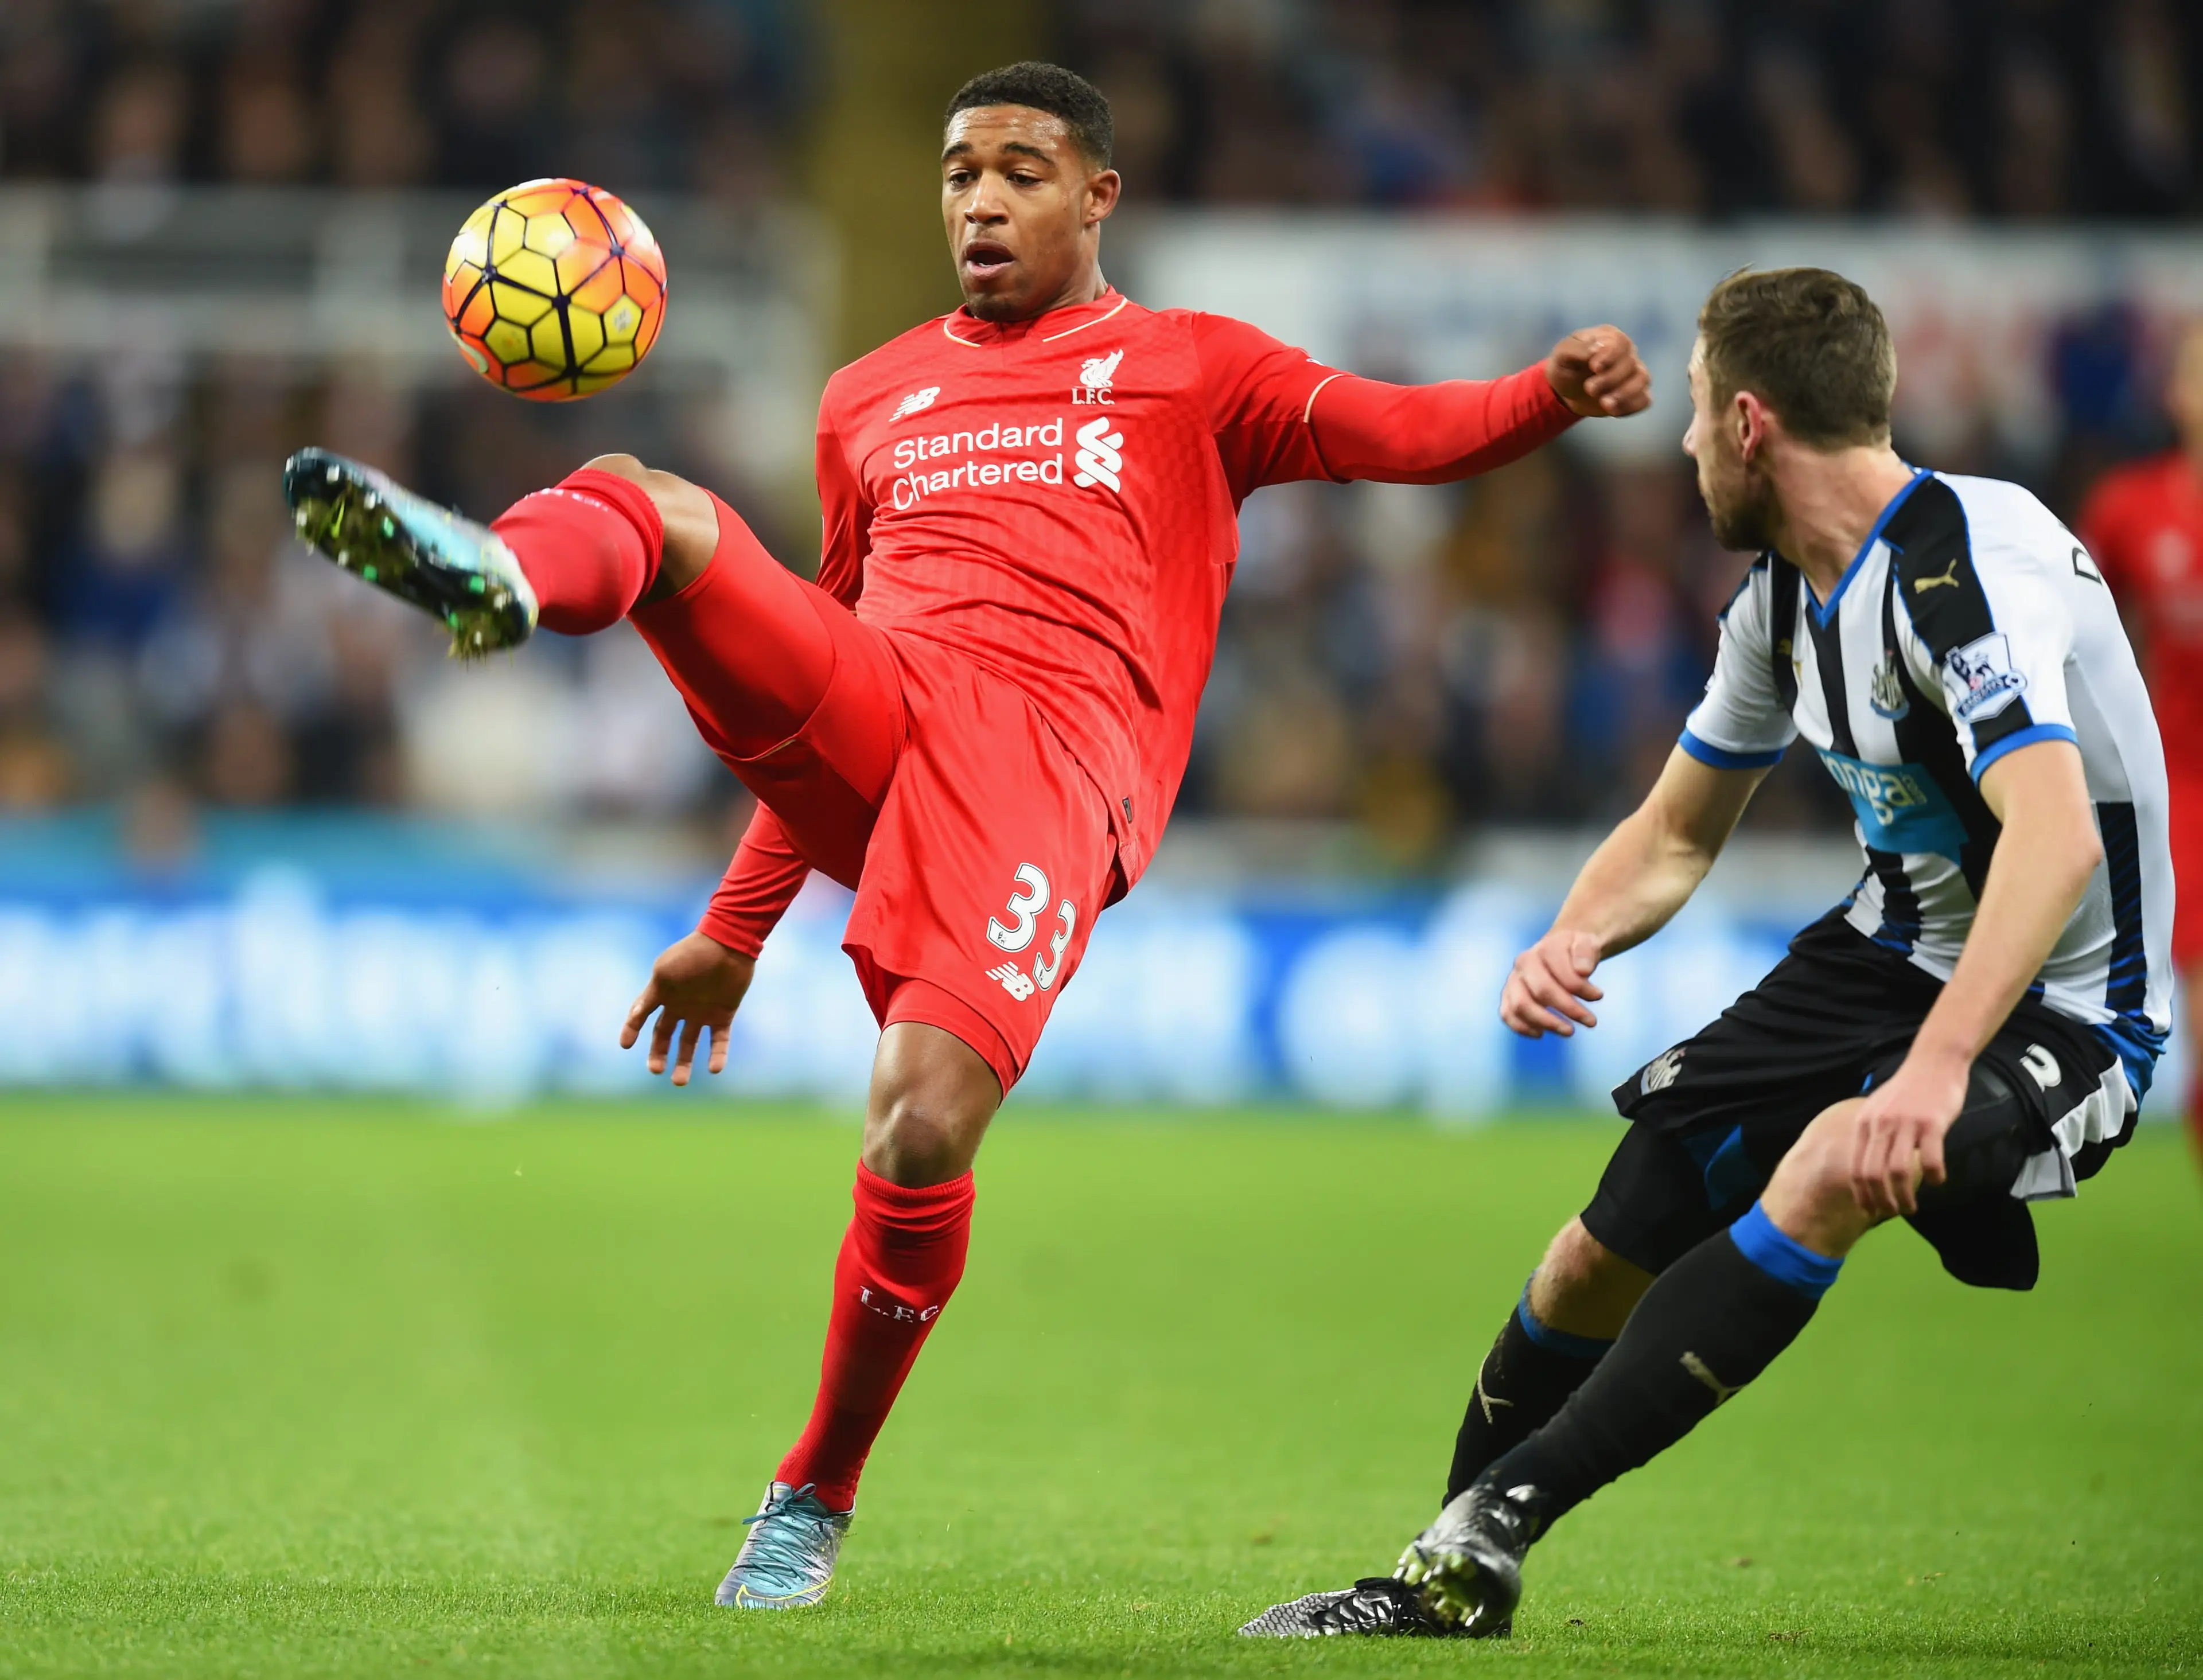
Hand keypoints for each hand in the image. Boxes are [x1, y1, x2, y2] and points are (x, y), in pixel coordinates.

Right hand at [621, 931, 755, 1086]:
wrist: (729, 943)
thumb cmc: (693, 954)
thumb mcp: (665, 972)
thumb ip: (649, 996)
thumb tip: (634, 1016)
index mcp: (662, 992)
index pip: (641, 1015)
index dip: (631, 1029)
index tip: (625, 1045)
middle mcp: (680, 1004)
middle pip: (665, 1035)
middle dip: (658, 1054)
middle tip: (656, 1070)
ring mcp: (702, 1010)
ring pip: (690, 1042)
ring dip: (684, 1062)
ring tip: (679, 1082)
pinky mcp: (724, 1013)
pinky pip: (719, 1039)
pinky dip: (717, 1055)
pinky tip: (714, 1070)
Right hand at [1499, 929, 1604, 1038]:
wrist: (1557, 949)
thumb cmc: (1574, 951)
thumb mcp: (1587, 943)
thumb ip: (1586, 952)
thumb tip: (1583, 970)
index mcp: (1544, 948)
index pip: (1563, 974)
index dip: (1582, 989)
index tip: (1598, 996)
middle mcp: (1524, 963)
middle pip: (1542, 991)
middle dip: (1569, 1009)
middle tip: (1591, 1021)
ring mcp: (1513, 980)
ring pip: (1521, 1005)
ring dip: (1546, 1022)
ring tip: (1568, 1031)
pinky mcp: (1508, 995)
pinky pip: (1507, 1014)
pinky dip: (1522, 1027)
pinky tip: (1541, 1033)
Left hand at [1546, 326, 1651, 417]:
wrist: (1565, 390)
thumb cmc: (1565, 366)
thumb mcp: (1563, 354)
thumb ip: (1578, 349)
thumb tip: (1599, 348)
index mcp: (1609, 338)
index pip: (1620, 343)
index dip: (1610, 356)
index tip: (1594, 367)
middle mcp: (1626, 353)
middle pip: (1630, 363)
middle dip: (1610, 379)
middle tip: (1589, 388)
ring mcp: (1634, 373)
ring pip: (1642, 380)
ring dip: (1624, 394)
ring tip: (1604, 404)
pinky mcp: (1635, 394)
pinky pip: (1644, 400)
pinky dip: (1631, 406)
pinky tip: (1612, 411)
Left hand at [1848, 1049, 1968, 1217]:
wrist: (1933, 1062)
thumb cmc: (1908, 1090)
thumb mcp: (1878, 1110)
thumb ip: (1872, 1136)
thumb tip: (1869, 1170)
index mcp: (1864, 1124)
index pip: (1856, 1168)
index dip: (1862, 1195)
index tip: (1870, 1212)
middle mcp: (1880, 1125)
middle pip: (1874, 1174)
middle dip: (1882, 1201)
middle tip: (1893, 1214)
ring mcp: (1905, 1124)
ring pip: (1899, 1172)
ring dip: (1905, 1196)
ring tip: (1912, 1207)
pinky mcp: (1931, 1123)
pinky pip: (1931, 1159)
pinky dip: (1934, 1176)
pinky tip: (1939, 1180)